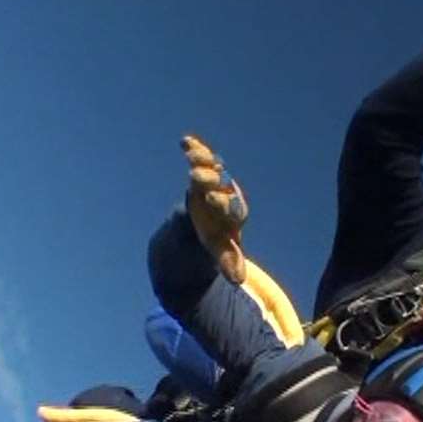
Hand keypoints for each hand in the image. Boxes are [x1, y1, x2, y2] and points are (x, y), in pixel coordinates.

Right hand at [181, 134, 248, 283]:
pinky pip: (200, 157)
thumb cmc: (215, 235)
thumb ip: (228, 261)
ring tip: (191, 153)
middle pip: (220, 184)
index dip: (224, 203)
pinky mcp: (202, 169)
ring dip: (201, 159)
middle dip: (210, 179)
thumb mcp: (220, 249)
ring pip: (210, 168)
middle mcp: (226, 192)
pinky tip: (184, 140)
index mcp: (233, 211)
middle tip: (197, 175)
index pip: (231, 206)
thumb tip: (238, 280)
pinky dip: (194, 148)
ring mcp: (214, 179)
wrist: (208, 218)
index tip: (215, 200)